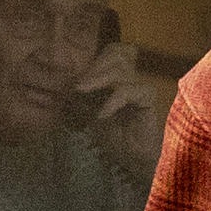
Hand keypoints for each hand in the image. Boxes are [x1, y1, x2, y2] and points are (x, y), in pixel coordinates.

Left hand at [74, 42, 160, 184]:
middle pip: (115, 52)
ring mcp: (140, 85)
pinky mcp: (148, 97)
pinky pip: (129, 91)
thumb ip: (80, 99)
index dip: (93, 59)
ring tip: (81, 91)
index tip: (74, 76)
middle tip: (77, 84)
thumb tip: (62, 86)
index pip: (109, 52)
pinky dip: (112, 101)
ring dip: (97, 80)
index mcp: (116, 77)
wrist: (134, 158)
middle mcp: (130, 76)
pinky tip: (101, 115)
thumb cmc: (115, 137)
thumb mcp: (89, 115)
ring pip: (118, 70)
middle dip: (93, 66)